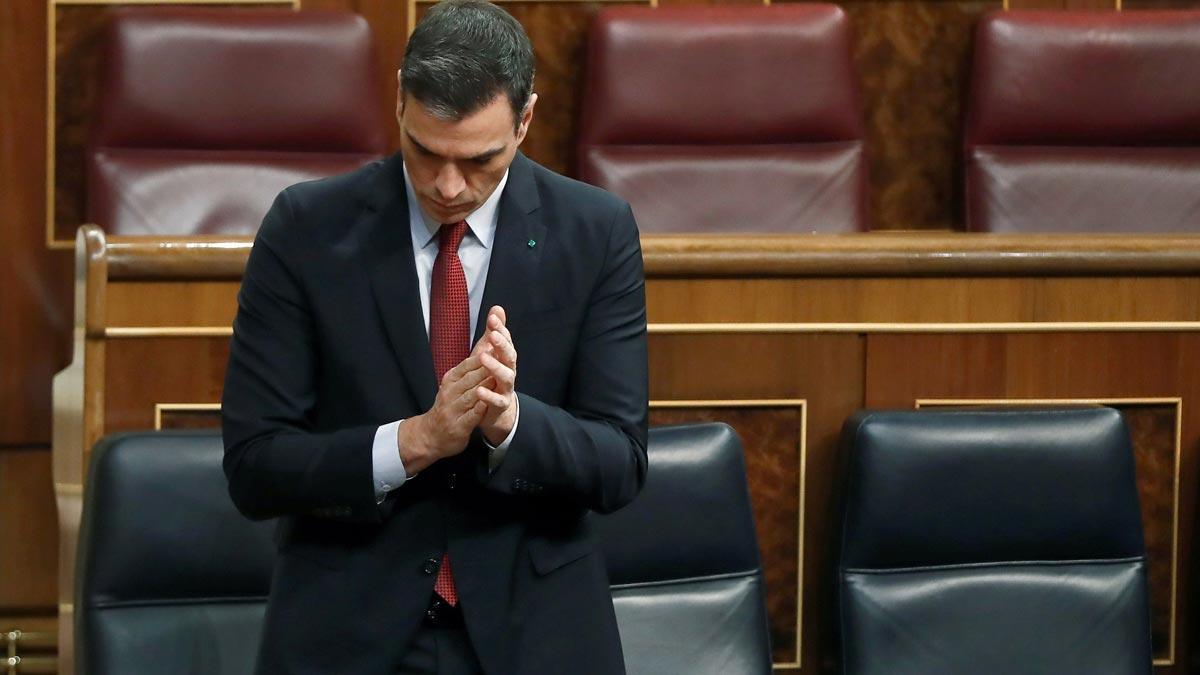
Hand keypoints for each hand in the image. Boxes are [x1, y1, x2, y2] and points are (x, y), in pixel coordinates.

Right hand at [398, 354, 489, 473]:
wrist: (431, 434)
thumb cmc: (448, 405)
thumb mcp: (453, 384)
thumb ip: (470, 368)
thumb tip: (486, 347)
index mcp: (450, 381)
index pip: (466, 366)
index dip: (481, 357)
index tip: (496, 348)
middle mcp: (450, 393)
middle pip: (470, 379)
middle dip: (486, 369)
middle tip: (502, 360)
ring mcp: (453, 410)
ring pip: (471, 396)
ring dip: (484, 388)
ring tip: (497, 380)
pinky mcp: (458, 427)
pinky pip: (470, 416)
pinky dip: (479, 409)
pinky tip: (487, 404)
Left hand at [472, 306, 517, 444]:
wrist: (496, 410)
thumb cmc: (491, 377)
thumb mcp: (490, 352)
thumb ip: (494, 332)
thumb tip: (497, 308)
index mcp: (505, 358)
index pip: (505, 340)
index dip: (500, 328)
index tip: (492, 317)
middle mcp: (509, 370)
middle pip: (509, 356)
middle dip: (502, 344)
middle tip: (493, 334)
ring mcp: (506, 388)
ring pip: (506, 376)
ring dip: (495, 367)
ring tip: (483, 356)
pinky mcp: (501, 404)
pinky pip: (497, 400)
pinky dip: (489, 396)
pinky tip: (479, 390)